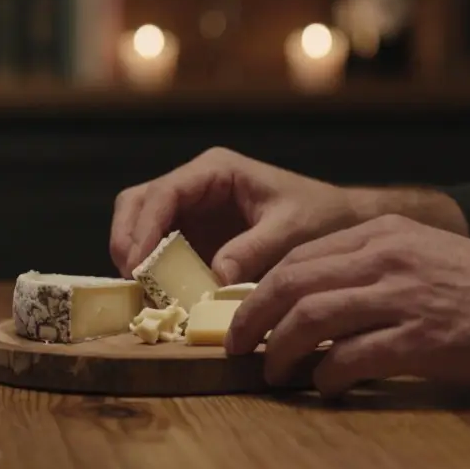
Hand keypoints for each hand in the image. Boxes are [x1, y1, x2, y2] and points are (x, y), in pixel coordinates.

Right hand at [110, 148, 362, 282]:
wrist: (342, 226)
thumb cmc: (322, 218)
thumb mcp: (292, 232)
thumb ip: (254, 251)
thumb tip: (214, 279)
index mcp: (215, 171)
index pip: (164, 193)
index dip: (144, 227)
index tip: (139, 265)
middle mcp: (195, 186)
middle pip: (137, 203)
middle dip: (127, 239)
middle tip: (131, 279)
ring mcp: (191, 212)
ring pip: (139, 224)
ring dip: (134, 257)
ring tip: (141, 293)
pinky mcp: (194, 238)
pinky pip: (158, 250)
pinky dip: (152, 272)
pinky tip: (159, 297)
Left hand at [227, 215, 469, 396]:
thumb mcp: (426, 254)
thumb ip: (373, 268)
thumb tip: (315, 302)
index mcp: (383, 234)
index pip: (297, 257)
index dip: (259, 290)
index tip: (241, 316)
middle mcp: (386, 258)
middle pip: (291, 283)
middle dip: (252, 318)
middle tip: (237, 347)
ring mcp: (404, 296)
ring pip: (311, 318)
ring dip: (281, 350)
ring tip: (273, 374)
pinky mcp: (424, 339)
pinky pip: (353, 357)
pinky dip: (327, 376)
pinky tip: (325, 387)